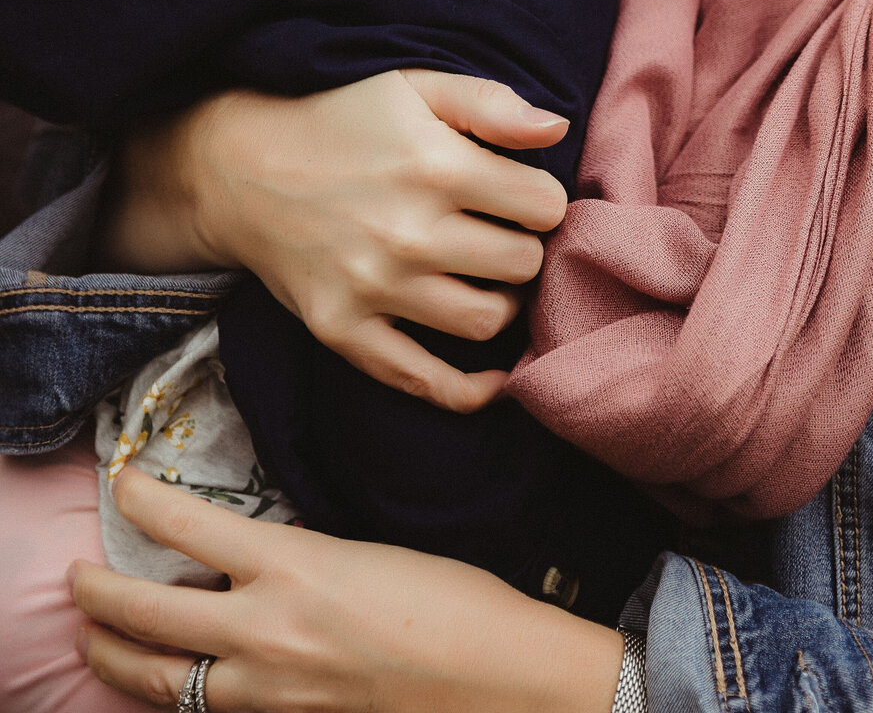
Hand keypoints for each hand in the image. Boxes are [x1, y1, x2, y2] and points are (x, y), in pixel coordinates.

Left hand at [73, 467, 623, 712]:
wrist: (497, 679)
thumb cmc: (452, 598)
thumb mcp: (364, 549)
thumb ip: (297, 554)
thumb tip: (255, 556)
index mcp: (291, 568)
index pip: (185, 527)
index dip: (141, 500)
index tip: (122, 480)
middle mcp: (265, 634)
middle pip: (147, 618)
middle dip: (99, 596)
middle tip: (77, 577)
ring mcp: (271, 693)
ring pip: (162, 683)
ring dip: (118, 660)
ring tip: (96, 642)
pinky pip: (209, 712)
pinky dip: (179, 697)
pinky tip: (177, 684)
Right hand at [100, 70, 569, 410]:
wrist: (240, 169)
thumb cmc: (342, 119)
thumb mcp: (415, 87)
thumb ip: (491, 103)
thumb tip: (559, 131)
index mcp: (436, 165)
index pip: (545, 206)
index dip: (542, 200)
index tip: (521, 196)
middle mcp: (409, 232)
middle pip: (523, 266)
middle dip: (525, 250)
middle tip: (503, 237)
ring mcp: (374, 288)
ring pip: (486, 321)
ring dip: (501, 304)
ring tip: (485, 279)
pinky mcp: (344, 331)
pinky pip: (426, 381)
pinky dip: (470, 389)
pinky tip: (492, 375)